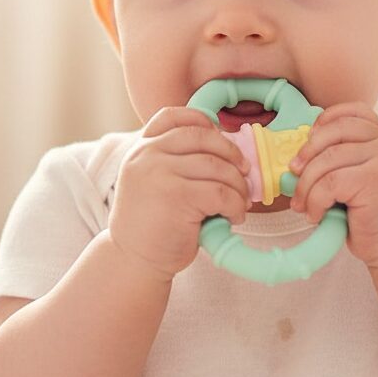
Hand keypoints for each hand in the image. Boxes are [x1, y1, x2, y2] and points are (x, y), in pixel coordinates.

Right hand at [108, 107, 251, 282]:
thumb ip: (178, 162)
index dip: (203, 121)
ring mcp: (160, 173)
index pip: (174, 116)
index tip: (221, 137)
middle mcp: (147, 155)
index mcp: (141, 148)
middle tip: (244, 174)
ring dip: (238, 186)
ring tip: (240, 203)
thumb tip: (232, 153)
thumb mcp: (154, 182)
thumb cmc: (153, 225)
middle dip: (232, 154)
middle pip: (203, 137)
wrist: (133, 261)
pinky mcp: (176, 196)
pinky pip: (221, 192)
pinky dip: (236, 205)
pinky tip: (233, 217)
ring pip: (217, 166)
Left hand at [288, 101, 377, 270]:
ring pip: (327, 160)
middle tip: (294, 176)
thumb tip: (296, 159)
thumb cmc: (375, 216)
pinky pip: (329, 183)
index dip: (326, 119)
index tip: (308, 139)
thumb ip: (343, 160)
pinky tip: (316, 215)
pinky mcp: (375, 179)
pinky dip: (314, 200)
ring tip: (303, 206)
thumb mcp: (362, 178)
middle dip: (307, 154)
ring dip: (306, 185)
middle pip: (334, 132)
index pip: (354, 111)